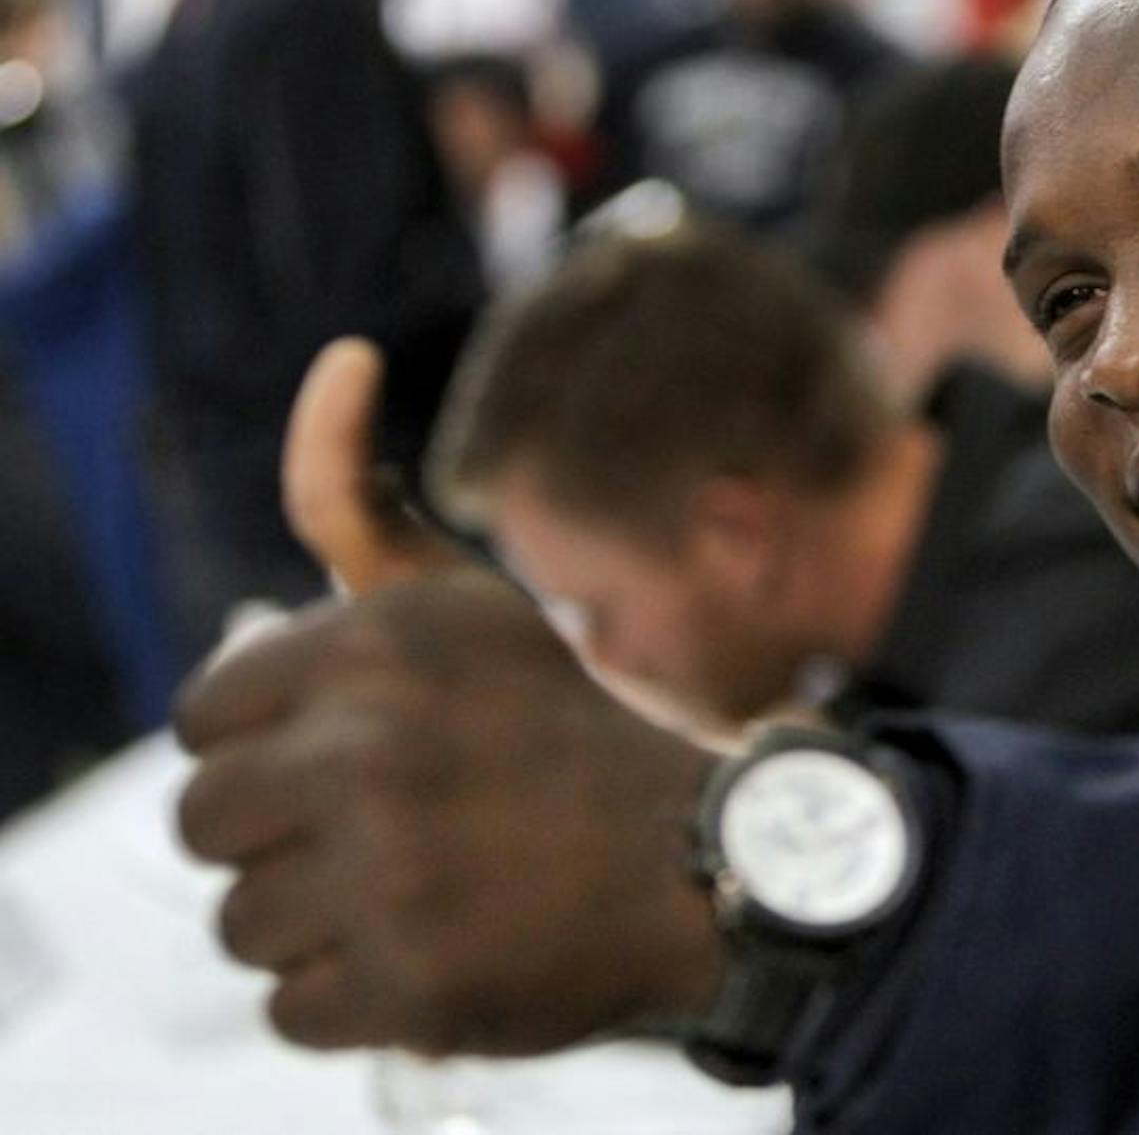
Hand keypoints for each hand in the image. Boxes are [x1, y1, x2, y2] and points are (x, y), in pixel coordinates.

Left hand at [173, 341, 726, 1054]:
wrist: (709, 859)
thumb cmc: (560, 727)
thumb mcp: (460, 604)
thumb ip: (356, 500)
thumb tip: (338, 355)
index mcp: (376, 645)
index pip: (203, 720)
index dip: (272, 746)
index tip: (357, 757)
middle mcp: (371, 749)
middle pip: (206, 825)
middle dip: (287, 838)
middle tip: (394, 834)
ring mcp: (390, 874)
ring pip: (243, 924)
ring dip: (322, 923)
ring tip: (425, 895)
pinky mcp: (413, 985)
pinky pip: (294, 1010)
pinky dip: (360, 1000)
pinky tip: (440, 957)